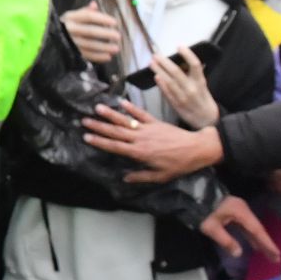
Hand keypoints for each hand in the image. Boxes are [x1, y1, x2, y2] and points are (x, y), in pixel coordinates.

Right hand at [61, 2, 121, 63]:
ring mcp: (70, 42)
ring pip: (89, 45)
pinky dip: (98, 57)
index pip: (88, 17)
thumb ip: (85, 11)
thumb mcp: (73, 16)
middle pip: (90, 31)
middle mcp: (70, 30)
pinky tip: (108, 57)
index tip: (114, 22)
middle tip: (118, 36)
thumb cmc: (67, 25)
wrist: (50, 38)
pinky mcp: (71, 53)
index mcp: (71, 18)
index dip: (102, 19)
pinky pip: (86, 55)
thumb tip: (94, 4)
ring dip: (104, 47)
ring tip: (116, 48)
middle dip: (105, 34)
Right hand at [82, 99, 220, 182]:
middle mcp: (140, 139)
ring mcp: (147, 128)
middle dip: (99, 126)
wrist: (196, 149)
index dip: (100, 142)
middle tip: (84, 120)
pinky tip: (121, 102)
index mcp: (139, 153)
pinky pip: (141, 114)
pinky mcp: (155, 122)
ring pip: (125, 121)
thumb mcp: (160, 176)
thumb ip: (141, 176)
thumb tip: (125, 177)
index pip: (115, 147)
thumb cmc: (178, 165)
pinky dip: (131, 108)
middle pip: (116, 132)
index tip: (86, 137)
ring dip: (110, 114)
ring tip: (97, 107)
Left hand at [149, 44, 218, 128]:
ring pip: (169, 81)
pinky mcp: (176, 104)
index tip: (179, 46)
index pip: (195, 64)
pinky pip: (167, 93)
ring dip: (159, 71)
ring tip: (152, 63)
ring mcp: (183, 97)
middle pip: (176, 72)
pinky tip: (156, 77)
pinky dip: (161, 84)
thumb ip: (194, 75)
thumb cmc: (204, 99)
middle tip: (156, 55)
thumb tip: (182, 62)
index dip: (187, 54)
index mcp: (200, 82)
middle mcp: (192, 89)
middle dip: (165, 62)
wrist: (207, 119)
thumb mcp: (203, 85)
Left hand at [199, 195, 279, 260]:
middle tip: (275, 258)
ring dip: (259, 241)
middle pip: (257, 229)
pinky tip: (253, 244)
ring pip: (251, 228)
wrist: (192, 193)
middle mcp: (243, 210)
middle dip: (266, 244)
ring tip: (267, 253)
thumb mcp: (211, 227)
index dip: (267, 243)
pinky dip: (250, 236)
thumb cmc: (202, 210)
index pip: (257, 230)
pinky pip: (245, 226)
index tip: (277, 254)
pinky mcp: (233, 211)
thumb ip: (226, 241)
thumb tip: (239, 253)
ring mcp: (238, 210)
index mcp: (241, 212)